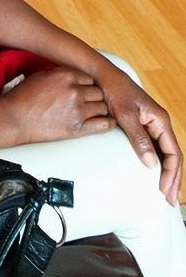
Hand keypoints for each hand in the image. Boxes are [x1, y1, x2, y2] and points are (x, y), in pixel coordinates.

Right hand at [4, 67, 116, 144]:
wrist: (14, 118)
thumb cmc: (23, 97)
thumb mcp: (42, 76)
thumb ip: (61, 75)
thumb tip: (73, 77)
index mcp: (66, 75)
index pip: (90, 79)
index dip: (87, 86)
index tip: (84, 91)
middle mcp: (75, 91)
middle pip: (98, 92)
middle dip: (94, 98)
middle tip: (88, 104)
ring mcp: (78, 110)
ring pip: (103, 107)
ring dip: (99, 110)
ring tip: (93, 113)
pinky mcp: (77, 128)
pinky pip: (103, 124)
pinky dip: (108, 123)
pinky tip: (107, 122)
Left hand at [96, 64, 182, 204]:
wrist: (103, 76)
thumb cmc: (115, 91)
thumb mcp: (125, 115)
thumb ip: (139, 138)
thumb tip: (151, 163)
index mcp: (160, 120)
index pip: (173, 153)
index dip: (171, 174)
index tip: (165, 191)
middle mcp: (159, 123)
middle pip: (173, 156)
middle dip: (173, 178)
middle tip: (169, 200)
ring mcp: (151, 125)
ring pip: (164, 154)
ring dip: (166, 173)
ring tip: (164, 192)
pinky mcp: (141, 126)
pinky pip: (154, 148)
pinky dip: (156, 164)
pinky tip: (153, 175)